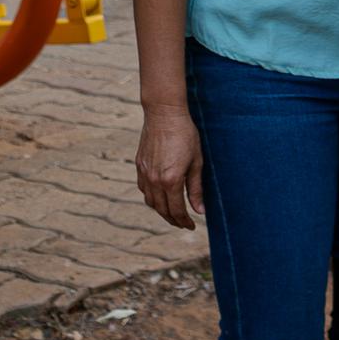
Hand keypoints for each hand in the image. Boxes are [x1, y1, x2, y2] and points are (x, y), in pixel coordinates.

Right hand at [135, 104, 206, 229]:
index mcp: (171, 180)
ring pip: (150, 201)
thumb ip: (196, 188)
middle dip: (173, 220)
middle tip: (183, 223)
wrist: (164, 113)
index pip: (177, 210)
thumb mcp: (196, 162)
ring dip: (161, 210)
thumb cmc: (185, 135)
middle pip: (162, 210)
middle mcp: (155, 180)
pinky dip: (151, 197)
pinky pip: (143, 189)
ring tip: (172, 212)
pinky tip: (160, 196)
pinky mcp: (139, 165)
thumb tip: (199, 210)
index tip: (191, 226)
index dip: (184, 221)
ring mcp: (145, 173)